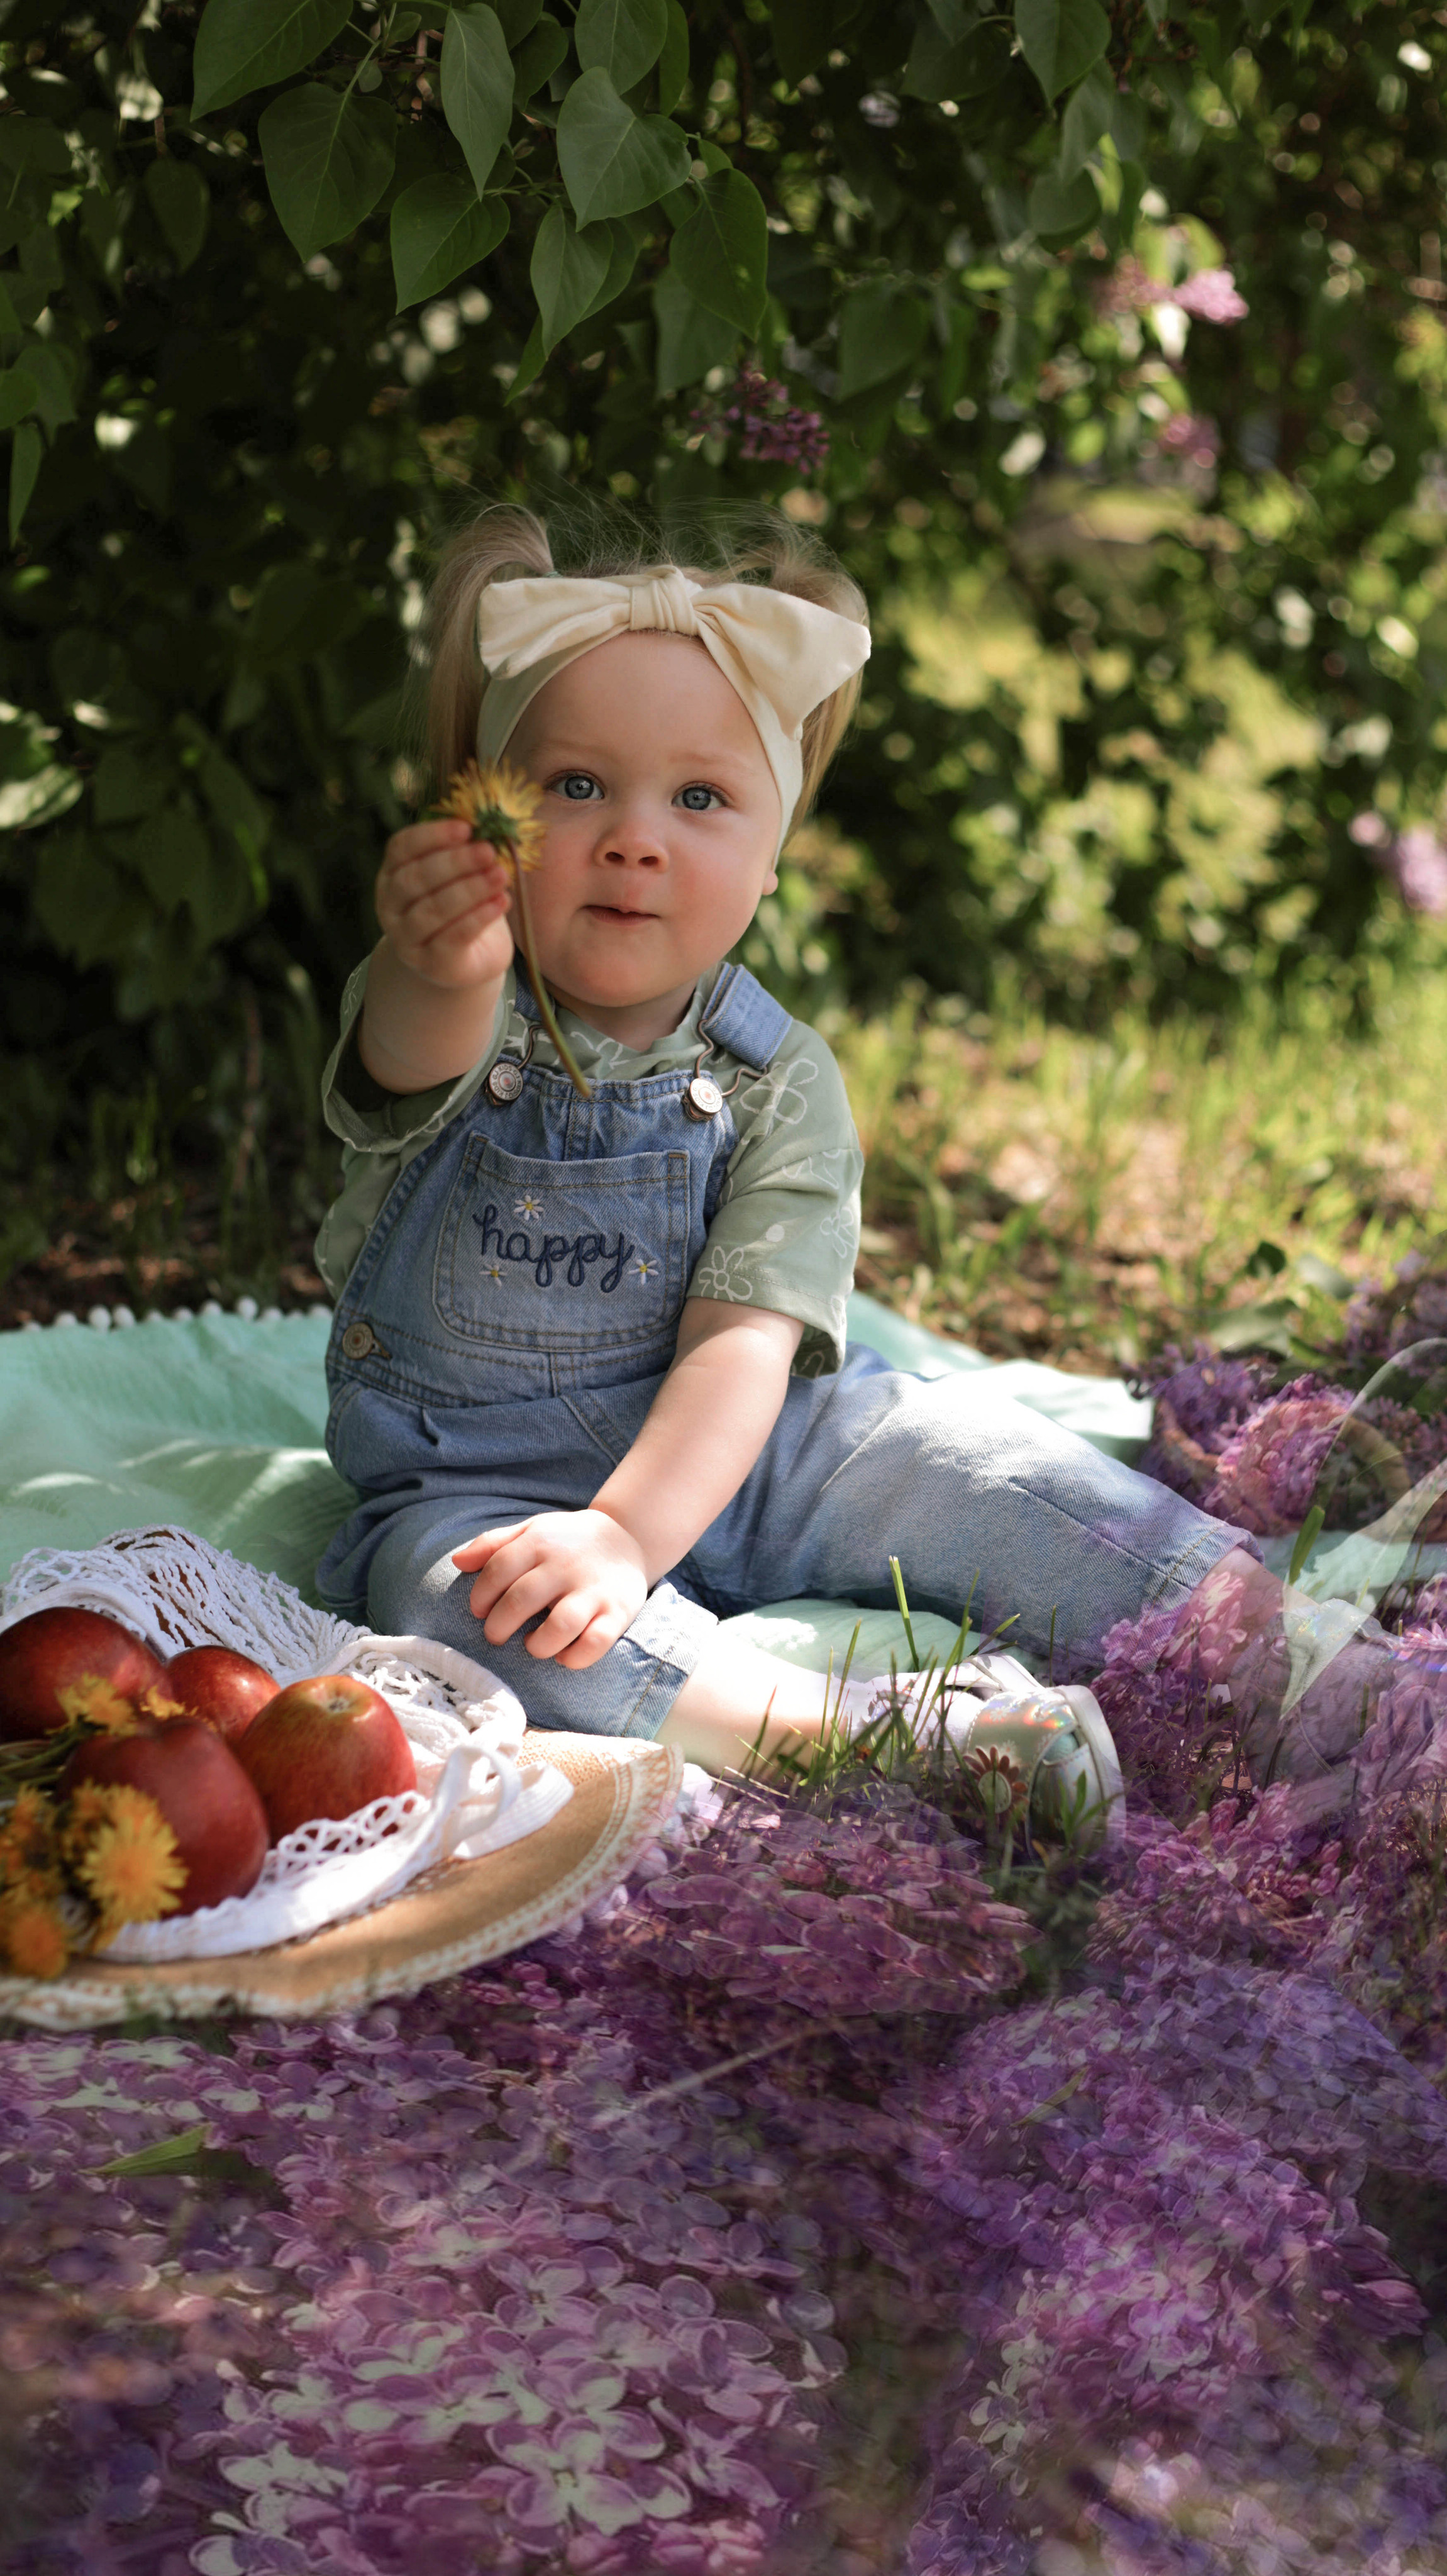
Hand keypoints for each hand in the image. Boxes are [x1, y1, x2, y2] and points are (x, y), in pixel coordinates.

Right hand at [375, 816, 514, 990]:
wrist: (464, 960)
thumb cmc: (461, 908)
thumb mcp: (457, 877)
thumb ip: (464, 852)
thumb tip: (489, 826)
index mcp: (392, 873)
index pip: (401, 848)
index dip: (432, 835)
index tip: (466, 827)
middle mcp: (390, 906)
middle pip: (414, 879)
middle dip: (454, 862)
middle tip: (488, 850)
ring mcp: (406, 938)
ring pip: (432, 910)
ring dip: (470, 889)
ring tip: (501, 875)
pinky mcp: (430, 964)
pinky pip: (451, 939)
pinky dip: (478, 918)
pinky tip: (502, 902)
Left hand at [453, 1510, 648, 1669]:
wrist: (628, 1539)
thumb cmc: (567, 1542)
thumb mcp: (532, 1531)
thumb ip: (493, 1544)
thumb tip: (457, 1562)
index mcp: (540, 1543)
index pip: (498, 1570)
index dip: (481, 1596)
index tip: (480, 1611)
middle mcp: (566, 1566)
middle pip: (521, 1600)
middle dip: (499, 1627)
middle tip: (496, 1635)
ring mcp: (594, 1590)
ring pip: (560, 1626)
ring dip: (537, 1645)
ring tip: (532, 1644)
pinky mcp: (618, 1613)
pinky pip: (595, 1643)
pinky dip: (574, 1657)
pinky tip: (563, 1655)